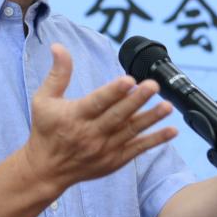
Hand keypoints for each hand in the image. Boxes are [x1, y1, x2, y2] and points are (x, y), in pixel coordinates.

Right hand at [23, 43, 177, 193]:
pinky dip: (155, 140)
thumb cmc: (45, 130)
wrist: (46, 170)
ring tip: (167, 106)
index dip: (114, 91)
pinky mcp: (114, 160)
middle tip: (154, 86)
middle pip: (118, 116)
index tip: (129, 79)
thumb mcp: (44, 99)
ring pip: (131, 131)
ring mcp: (104, 149)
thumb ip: (58, 74)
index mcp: (75, 116)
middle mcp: (91, 134)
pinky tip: (172, 131)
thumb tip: (58, 46)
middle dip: (137, 101)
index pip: (97, 103)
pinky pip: (138, 149)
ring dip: (151, 119)